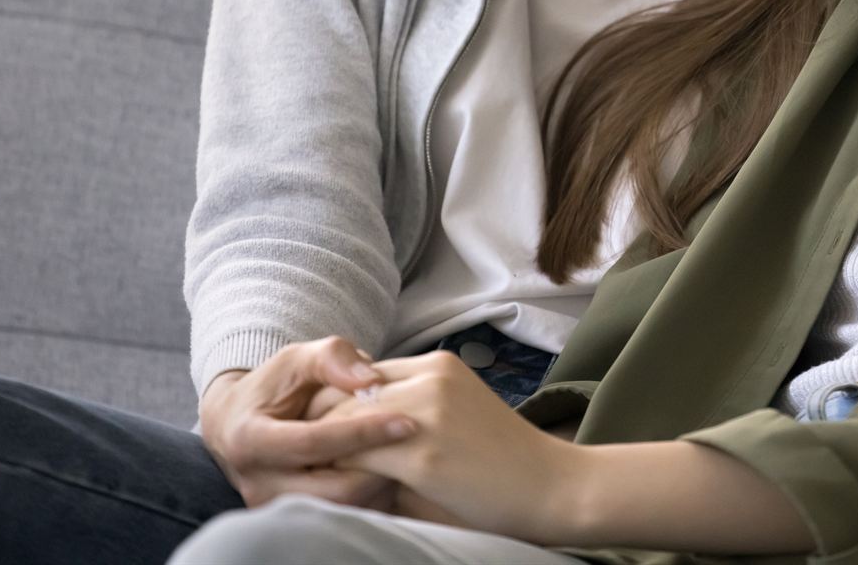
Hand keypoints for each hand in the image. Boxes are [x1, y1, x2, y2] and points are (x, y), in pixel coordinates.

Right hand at [198, 336, 412, 511]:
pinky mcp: (294, 520)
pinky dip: (374, 497)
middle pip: (332, 490)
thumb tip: (372, 379)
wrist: (239, 423)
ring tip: (408, 456)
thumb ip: (331, 358)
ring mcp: (275, 508)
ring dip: (381, 486)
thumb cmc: (274, 386)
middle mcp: (259, 483)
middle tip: (415, 445)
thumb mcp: (297, 359)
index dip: (362, 433)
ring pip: (344, 510)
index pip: (314, 444)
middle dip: (379, 467)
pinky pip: (344, 517)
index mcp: (251, 440)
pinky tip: (393, 471)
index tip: (406, 421)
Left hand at [323, 351, 581, 538]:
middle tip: (304, 462)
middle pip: (342, 393)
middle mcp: (431, 376)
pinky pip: (357, 458)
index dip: (334, 407)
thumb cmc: (504, 462)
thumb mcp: (455, 416)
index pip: (358, 375)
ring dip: (322, 453)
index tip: (321, 441)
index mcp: (439, 364)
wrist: (553, 486)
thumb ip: (406, 415)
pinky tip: (335, 493)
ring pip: (341, 423)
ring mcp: (427, 412)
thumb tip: (348, 438)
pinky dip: (339, 476)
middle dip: (317, 428)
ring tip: (312, 479)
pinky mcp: (423, 453)